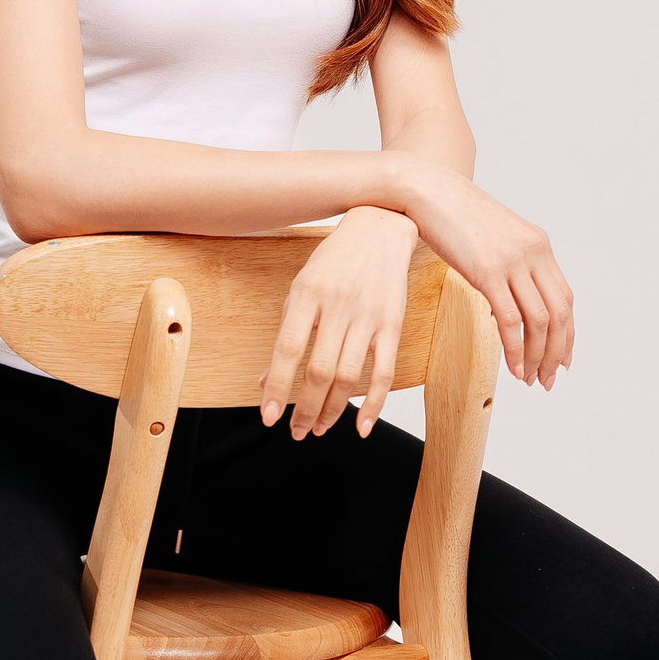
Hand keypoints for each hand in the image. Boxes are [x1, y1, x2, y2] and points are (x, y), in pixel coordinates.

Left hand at [260, 207, 418, 439]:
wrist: (381, 228)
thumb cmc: (335, 260)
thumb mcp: (301, 288)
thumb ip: (287, 333)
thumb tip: (265, 381)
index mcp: (308, 294)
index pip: (288, 350)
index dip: (277, 388)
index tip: (269, 416)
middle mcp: (338, 306)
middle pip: (320, 371)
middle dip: (306, 409)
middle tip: (297, 431)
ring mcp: (368, 317)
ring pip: (349, 377)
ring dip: (333, 411)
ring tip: (320, 428)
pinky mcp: (392, 325)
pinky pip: (384, 372)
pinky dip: (374, 404)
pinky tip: (361, 427)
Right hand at [397, 164, 575, 386]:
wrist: (427, 189)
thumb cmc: (453, 215)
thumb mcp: (493, 239)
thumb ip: (508, 266)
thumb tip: (506, 303)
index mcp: (539, 244)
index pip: (565, 298)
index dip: (567, 333)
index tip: (562, 358)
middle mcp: (533, 252)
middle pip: (560, 313)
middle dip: (556, 352)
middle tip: (548, 379)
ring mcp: (512, 261)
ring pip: (539, 321)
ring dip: (538, 356)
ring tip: (530, 379)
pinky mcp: (488, 271)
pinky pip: (510, 320)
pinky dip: (515, 349)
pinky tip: (513, 368)